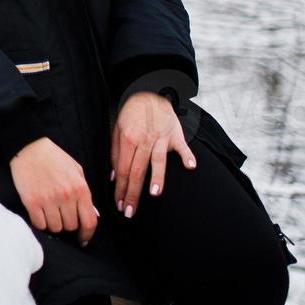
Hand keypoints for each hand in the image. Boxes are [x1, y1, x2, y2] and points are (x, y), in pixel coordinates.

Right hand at [8, 137, 97, 247]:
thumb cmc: (54, 158)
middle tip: (61, 214)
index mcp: (80, 188)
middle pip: (71, 226)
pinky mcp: (31, 202)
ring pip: (55, 228)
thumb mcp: (76, 171)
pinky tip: (39, 213)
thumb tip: (92, 214)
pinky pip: (40, 224)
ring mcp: (48, 200)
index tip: (83, 239)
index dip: (87, 234)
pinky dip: (40, 222)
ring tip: (49, 212)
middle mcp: (66, 196)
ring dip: (53, 223)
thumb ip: (85, 192)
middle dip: (67, 224)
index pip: (89, 221)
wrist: (29, 148)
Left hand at [111, 91, 196, 218]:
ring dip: (157, 177)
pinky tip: (190, 167)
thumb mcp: (117, 130)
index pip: (122, 170)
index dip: (120, 189)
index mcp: (127, 140)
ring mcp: (161, 137)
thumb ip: (115, 153)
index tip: (119, 205)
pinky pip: (182, 146)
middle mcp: (143, 140)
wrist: (149, 92)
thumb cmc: (131, 114)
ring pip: (158, 160)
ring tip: (154, 194)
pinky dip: (187, 155)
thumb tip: (114, 176)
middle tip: (130, 211)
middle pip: (137, 170)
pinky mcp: (176, 134)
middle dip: (133, 193)